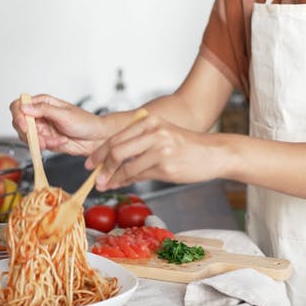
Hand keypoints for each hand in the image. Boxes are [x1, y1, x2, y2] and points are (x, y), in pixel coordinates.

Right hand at [9, 94, 106, 155]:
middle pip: (20, 123)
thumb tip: (25, 107)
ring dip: (41, 141)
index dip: (18, 115)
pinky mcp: (46, 140)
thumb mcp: (64, 114)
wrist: (96, 138)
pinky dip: (48, 146)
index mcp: (43, 102)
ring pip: (28, 137)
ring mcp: (42, 128)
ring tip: (55, 140)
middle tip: (41, 139)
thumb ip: (44, 110)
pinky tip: (60, 142)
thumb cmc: (85, 122)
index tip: (26, 126)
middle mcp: (40, 115)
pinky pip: (38, 145)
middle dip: (30, 133)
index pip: (19, 105)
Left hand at [84, 112, 224, 189]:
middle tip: (93, 176)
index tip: (91, 163)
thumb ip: (139, 144)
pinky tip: (120, 184)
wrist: (214, 153)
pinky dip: (125, 181)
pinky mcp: (166, 167)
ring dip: (111, 177)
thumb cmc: (187, 147)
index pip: (117, 136)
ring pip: (125, 164)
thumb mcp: (162, 136)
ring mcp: (160, 149)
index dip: (100, 152)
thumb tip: (115, 162)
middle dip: (101, 165)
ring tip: (104, 184)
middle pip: (116, 149)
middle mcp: (154, 132)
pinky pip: (139, 175)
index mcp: (150, 121)